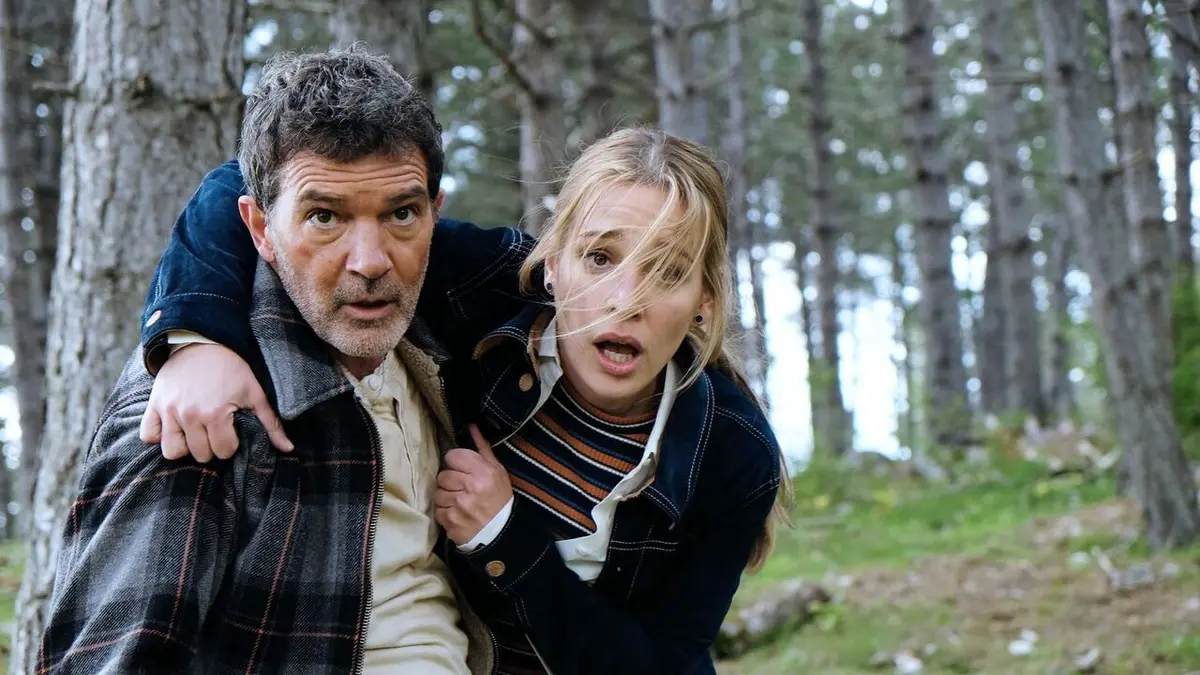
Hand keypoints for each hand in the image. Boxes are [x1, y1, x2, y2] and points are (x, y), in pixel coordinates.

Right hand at [139, 343, 292, 461]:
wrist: (203, 341)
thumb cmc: (233, 368)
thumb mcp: (255, 393)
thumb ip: (270, 423)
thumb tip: (288, 448)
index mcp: (215, 414)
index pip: (223, 452)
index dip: (231, 444)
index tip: (232, 430)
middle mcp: (189, 415)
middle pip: (200, 455)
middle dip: (211, 446)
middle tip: (215, 430)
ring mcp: (168, 411)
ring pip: (172, 452)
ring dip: (185, 446)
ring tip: (195, 433)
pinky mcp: (153, 405)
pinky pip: (148, 435)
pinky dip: (159, 435)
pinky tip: (174, 427)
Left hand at [435, 425, 512, 545]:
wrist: (501, 532)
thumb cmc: (499, 499)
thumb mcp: (497, 471)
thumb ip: (482, 449)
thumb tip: (471, 427)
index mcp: (483, 472)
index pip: (452, 456)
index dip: (456, 463)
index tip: (462, 470)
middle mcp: (470, 487)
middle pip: (443, 475)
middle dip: (450, 481)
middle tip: (462, 488)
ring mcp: (458, 505)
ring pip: (438, 492)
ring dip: (446, 497)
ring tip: (459, 502)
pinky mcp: (449, 520)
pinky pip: (437, 509)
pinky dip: (445, 511)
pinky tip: (456, 513)